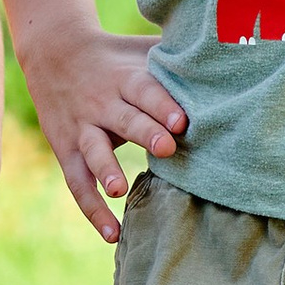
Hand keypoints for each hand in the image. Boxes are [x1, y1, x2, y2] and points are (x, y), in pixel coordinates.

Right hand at [18, 21, 186, 241]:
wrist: (54, 52)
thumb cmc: (116, 57)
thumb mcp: (141, 50)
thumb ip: (178, 58)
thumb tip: (231, 54)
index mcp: (125, 78)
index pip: (144, 90)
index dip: (162, 105)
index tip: (183, 121)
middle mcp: (102, 103)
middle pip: (124, 120)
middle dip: (144, 134)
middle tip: (166, 149)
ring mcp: (82, 129)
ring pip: (94, 150)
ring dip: (105, 170)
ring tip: (118, 190)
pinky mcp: (67, 151)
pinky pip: (78, 184)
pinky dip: (93, 210)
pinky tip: (113, 234)